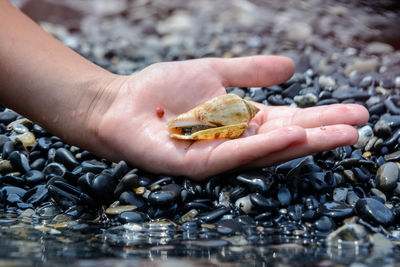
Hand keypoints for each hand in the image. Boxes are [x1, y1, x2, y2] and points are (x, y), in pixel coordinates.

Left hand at [89, 56, 368, 179]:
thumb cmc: (163, 90)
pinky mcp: (197, 164)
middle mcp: (235, 142)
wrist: (121, 104)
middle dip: (321, 134)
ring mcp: (218, 156)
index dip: (320, 116)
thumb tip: (292, 67)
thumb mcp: (213, 72)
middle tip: (358, 128)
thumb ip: (249, 72)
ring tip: (337, 135)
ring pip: (266, 151)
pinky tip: (288, 135)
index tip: (355, 112)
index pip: (288, 119)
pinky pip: (233, 155)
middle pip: (284, 138)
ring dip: (302, 142)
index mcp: (242, 122)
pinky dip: (261, 146)